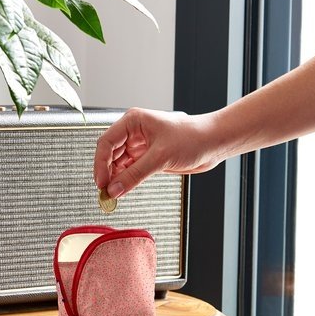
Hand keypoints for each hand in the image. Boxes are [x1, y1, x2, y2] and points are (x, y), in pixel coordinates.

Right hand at [93, 108, 221, 197]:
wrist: (213, 142)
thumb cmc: (193, 137)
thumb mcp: (161, 157)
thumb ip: (135, 175)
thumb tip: (114, 189)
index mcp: (133, 121)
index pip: (107, 142)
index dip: (100, 163)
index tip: (101, 182)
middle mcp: (134, 132)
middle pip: (109, 153)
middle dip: (106, 172)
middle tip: (106, 192)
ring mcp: (140, 145)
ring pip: (118, 163)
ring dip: (115, 178)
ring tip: (113, 194)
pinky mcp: (148, 157)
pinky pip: (130, 170)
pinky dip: (125, 180)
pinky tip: (123, 189)